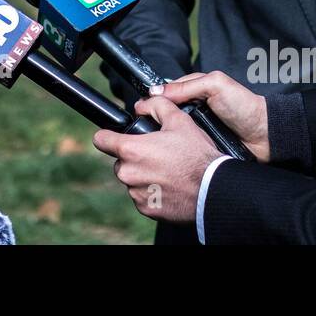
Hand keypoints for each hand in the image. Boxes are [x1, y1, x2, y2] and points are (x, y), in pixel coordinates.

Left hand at [92, 96, 222, 224]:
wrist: (213, 190)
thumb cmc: (197, 156)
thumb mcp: (179, 120)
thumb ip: (156, 106)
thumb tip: (141, 106)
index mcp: (131, 149)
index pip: (101, 140)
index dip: (108, 136)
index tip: (113, 137)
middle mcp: (129, 173)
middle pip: (120, 161)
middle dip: (134, 157)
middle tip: (157, 155)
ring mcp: (136, 193)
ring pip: (132, 180)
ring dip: (143, 176)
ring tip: (168, 171)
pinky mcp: (146, 209)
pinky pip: (142, 197)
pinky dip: (152, 192)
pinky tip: (170, 186)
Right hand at [153, 70, 270, 161]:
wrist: (264, 136)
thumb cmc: (244, 107)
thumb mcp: (215, 86)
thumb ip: (187, 85)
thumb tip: (157, 91)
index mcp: (195, 91)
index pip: (166, 94)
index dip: (153, 100)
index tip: (140, 109)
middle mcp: (193, 109)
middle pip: (166, 114)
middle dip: (157, 121)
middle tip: (145, 129)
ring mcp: (197, 129)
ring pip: (173, 132)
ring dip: (167, 137)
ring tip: (156, 144)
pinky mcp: (201, 146)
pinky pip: (184, 146)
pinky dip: (179, 148)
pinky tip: (171, 154)